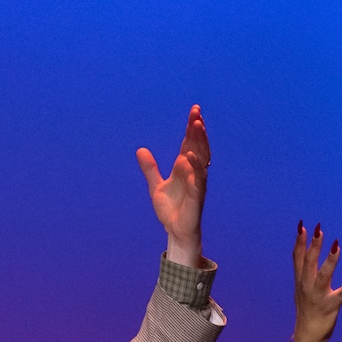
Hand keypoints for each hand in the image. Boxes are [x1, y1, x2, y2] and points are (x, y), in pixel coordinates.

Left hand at [137, 105, 209, 264]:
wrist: (175, 231)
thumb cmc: (170, 210)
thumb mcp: (155, 186)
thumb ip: (149, 168)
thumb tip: (140, 149)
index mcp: (183, 168)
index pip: (189, 142)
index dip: (191, 127)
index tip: (194, 110)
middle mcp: (192, 172)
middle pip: (197, 146)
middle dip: (197, 130)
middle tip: (196, 112)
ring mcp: (196, 183)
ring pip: (201, 159)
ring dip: (199, 142)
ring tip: (197, 126)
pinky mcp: (196, 197)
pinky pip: (198, 180)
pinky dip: (195, 168)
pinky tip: (189, 155)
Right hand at [291, 223, 341, 341]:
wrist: (308, 335)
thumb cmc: (307, 310)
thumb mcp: (300, 288)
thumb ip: (303, 270)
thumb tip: (302, 250)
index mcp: (300, 281)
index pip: (298, 258)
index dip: (300, 242)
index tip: (302, 226)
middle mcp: (307, 287)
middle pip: (309, 262)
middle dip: (313, 246)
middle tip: (319, 230)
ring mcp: (318, 296)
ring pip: (324, 275)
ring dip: (330, 260)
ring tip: (337, 245)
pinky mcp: (331, 306)